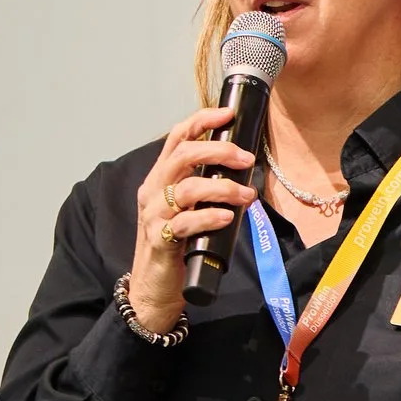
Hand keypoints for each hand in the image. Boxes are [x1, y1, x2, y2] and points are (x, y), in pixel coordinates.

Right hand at [126, 107, 257, 333]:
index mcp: (160, 178)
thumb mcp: (188, 207)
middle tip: (247, 157)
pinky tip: (228, 217)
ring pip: (187, 188)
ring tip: (247, 194)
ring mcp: (154, 215)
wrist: (153, 287)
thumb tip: (242, 168)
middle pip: (184, 156)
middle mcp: (153, 191)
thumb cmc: (177, 244)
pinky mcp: (160, 240)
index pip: (177, 138)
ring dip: (223, 187)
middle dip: (220, 151)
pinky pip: (186, 222)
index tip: (228, 114)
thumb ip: (205, 186)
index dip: (201, 121)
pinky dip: (210, 216)